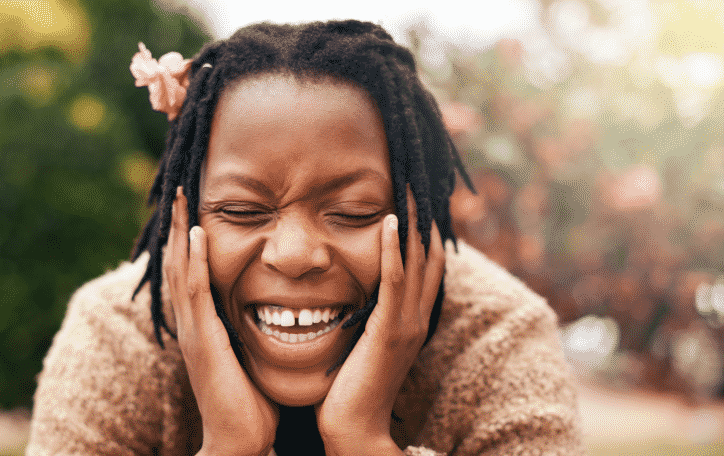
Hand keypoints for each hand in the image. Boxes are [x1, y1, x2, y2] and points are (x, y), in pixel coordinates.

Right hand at [164, 187, 277, 455]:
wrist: (240, 440)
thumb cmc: (251, 402)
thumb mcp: (250, 356)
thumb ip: (252, 331)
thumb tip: (274, 310)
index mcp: (203, 325)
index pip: (191, 271)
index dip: (188, 239)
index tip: (192, 206)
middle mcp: (192, 323)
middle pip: (178, 263)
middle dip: (176, 225)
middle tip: (178, 188)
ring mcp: (194, 330)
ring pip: (181, 269)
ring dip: (179, 231)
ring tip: (180, 197)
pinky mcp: (204, 340)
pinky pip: (196, 291)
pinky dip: (192, 260)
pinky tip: (194, 233)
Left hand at [315, 187, 445, 455]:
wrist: (352, 428)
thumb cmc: (350, 386)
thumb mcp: (365, 341)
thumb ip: (369, 313)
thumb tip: (357, 287)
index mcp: (412, 317)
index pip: (426, 261)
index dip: (425, 225)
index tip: (415, 192)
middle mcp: (417, 316)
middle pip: (430, 253)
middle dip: (425, 213)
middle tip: (419, 175)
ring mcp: (407, 324)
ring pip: (417, 260)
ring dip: (413, 220)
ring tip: (408, 185)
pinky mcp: (388, 331)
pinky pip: (393, 281)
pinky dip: (393, 249)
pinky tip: (388, 222)